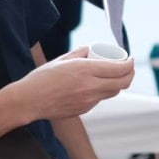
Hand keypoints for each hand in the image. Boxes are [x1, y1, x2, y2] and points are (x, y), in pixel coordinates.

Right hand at [18, 46, 134, 121]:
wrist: (28, 101)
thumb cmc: (41, 78)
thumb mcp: (62, 60)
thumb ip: (80, 53)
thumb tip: (93, 48)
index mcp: (85, 71)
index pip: (120, 69)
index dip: (130, 64)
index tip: (129, 59)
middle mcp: (90, 87)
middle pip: (123, 83)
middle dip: (130, 74)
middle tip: (127, 68)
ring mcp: (88, 101)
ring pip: (114, 92)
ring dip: (118, 83)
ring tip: (114, 76)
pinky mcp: (84, 110)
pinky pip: (100, 99)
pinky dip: (102, 92)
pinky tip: (95, 86)